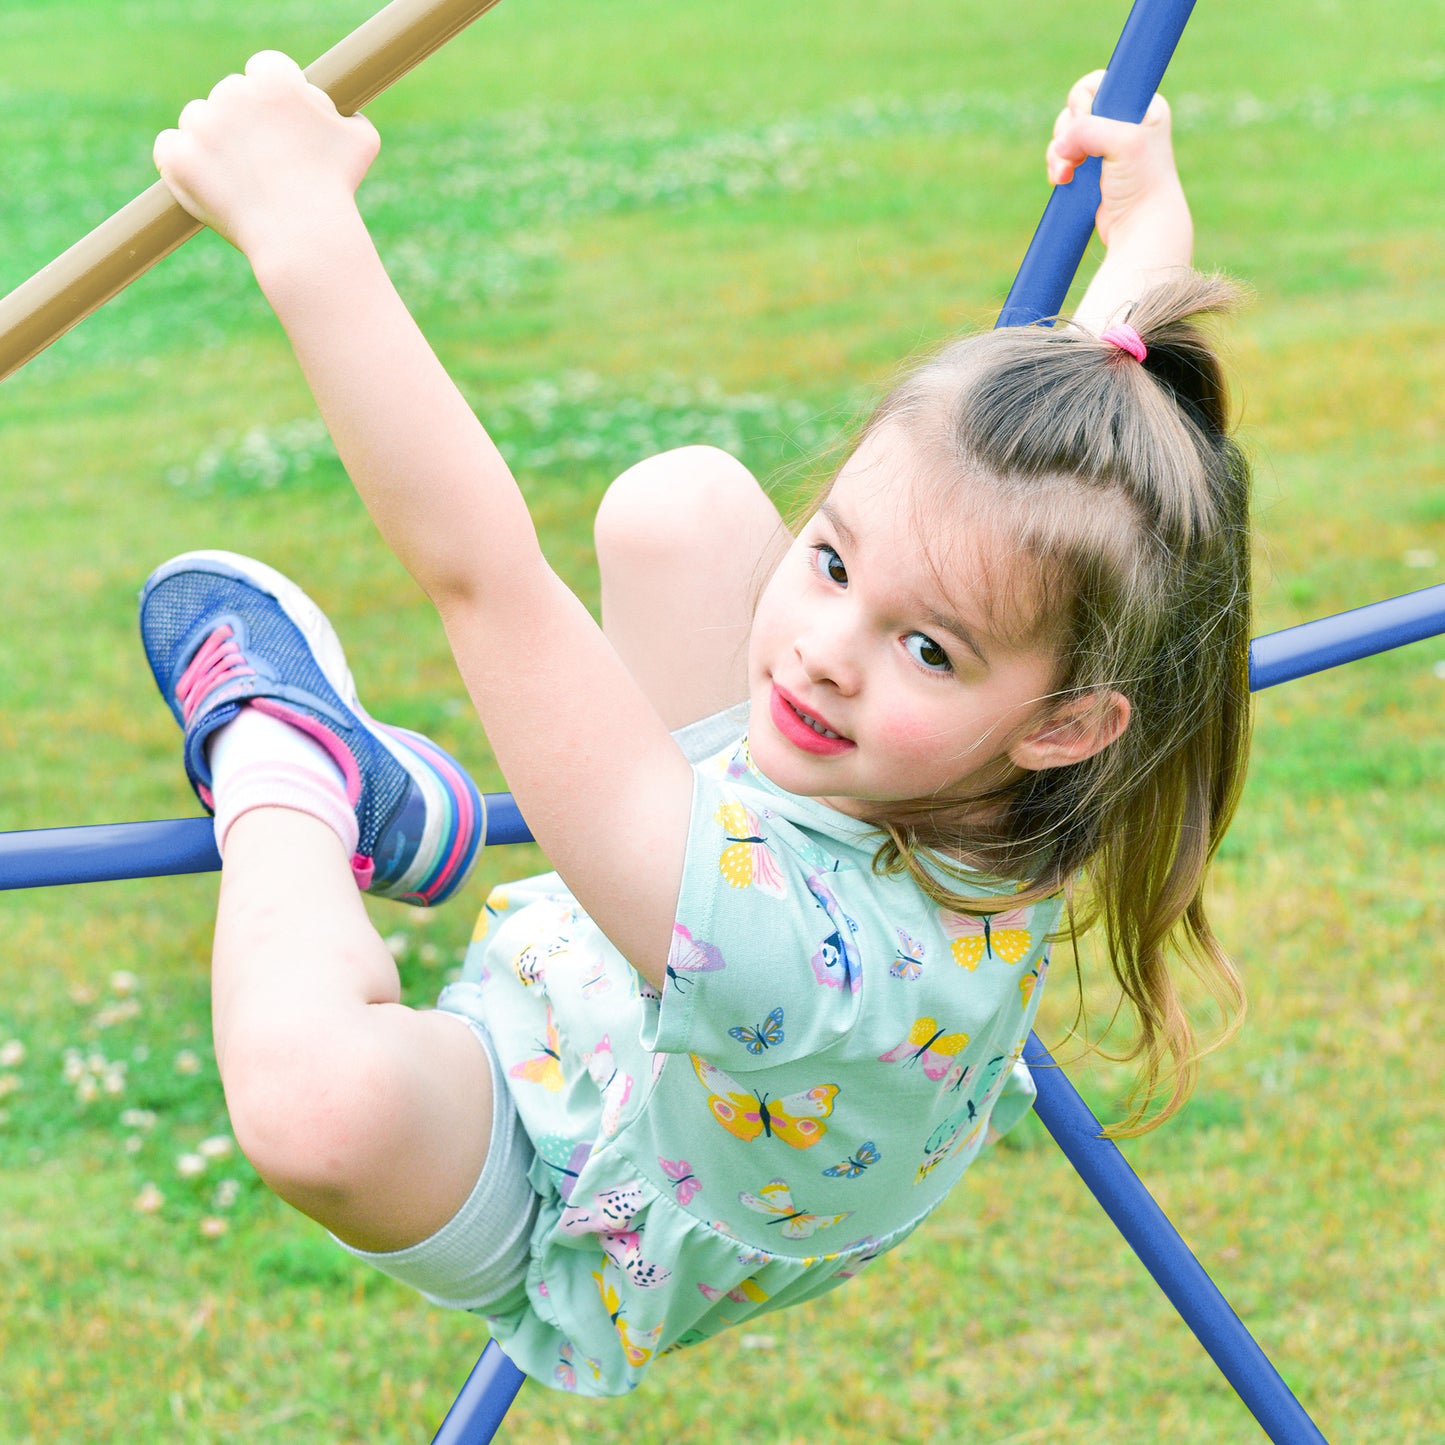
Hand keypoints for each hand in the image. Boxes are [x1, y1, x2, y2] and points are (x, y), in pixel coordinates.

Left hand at [154, 51, 379, 260]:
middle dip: (243, 121)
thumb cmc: (336, 190)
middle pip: (229, 94)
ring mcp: (201, 125)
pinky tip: (209, 181)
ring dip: (213, 141)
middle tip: (265, 162)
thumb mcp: (360, 143)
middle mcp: (233, 93)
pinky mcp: (179, 158)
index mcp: (274, 80)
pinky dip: (183, 162)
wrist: (304, 238)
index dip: (272, 95)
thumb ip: (347, 116)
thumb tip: (341, 115)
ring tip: (243, 180)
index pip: (264, 67)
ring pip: (199, 119)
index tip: (279, 121)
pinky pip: (169, 147)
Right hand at [1045, 70, 1188, 252]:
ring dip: (1057, 154)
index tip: (1087, 122)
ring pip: (1065, 135)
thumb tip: (1060, 145)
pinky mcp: (1090, 171)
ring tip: (1065, 176)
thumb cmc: (1142, 184)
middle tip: (1077, 156)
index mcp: (1140, 105)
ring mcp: (1104, 148)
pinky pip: (1062, 157)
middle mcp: (1123, 122)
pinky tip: (1061, 180)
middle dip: (1066, 133)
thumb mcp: (1123, 142)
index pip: (1098, 83)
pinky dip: (1057, 166)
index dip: (1083, 101)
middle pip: (1075, 109)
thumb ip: (1088, 128)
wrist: (1140, 228)